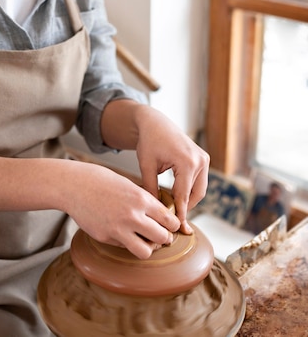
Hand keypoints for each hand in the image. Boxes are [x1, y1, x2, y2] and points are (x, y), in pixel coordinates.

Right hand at [64, 162, 180, 258]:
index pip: (169, 220)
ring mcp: (118, 229)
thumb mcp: (129, 185)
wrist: (75, 185)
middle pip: (162, 238)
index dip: (173, 225)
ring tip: (145, 241)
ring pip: (146, 251)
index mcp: (141, 199)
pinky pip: (124, 247)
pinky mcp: (106, 237)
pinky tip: (122, 233)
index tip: (171, 226)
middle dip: (164, 238)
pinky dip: (127, 243)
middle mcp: (132, 215)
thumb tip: (161, 216)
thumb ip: (145, 201)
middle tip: (161, 236)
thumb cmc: (102, 181)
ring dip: (148, 248)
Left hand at [134, 106, 209, 233]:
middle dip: (185, 208)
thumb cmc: (149, 141)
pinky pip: (199, 181)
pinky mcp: (203, 158)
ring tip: (174, 210)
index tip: (176, 228)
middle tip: (173, 222)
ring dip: (189, 200)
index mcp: (186, 162)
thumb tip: (154, 211)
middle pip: (196, 195)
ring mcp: (203, 158)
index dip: (179, 213)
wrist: (155, 123)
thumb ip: (150, 189)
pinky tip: (177, 197)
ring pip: (200, 189)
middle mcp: (199, 160)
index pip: (183, 195)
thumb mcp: (146, 166)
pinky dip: (190, 190)